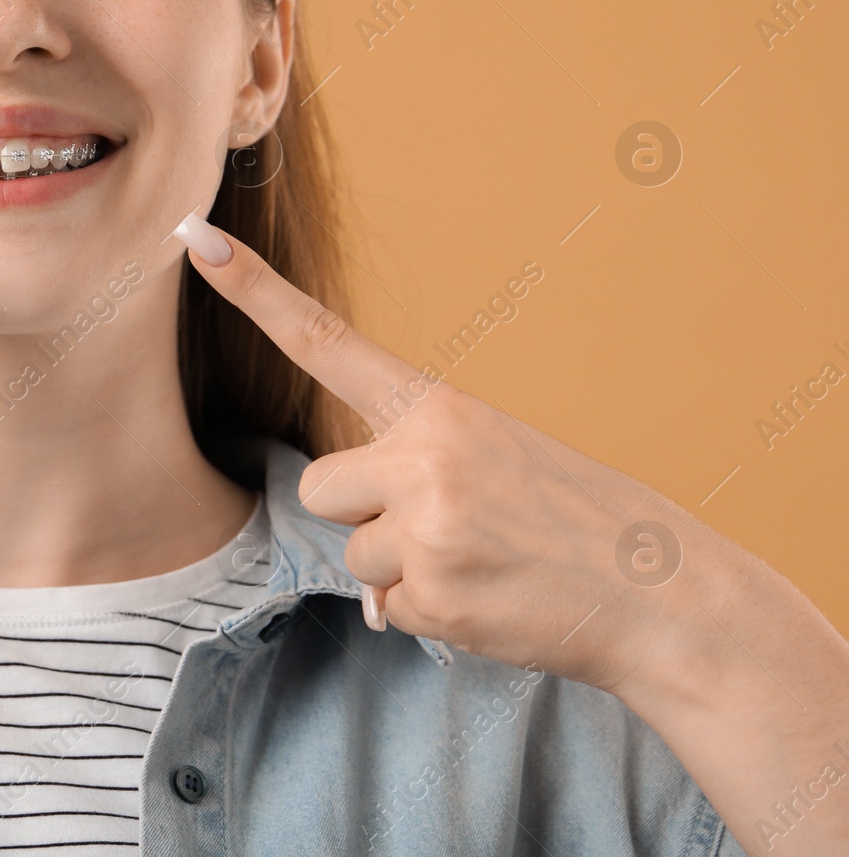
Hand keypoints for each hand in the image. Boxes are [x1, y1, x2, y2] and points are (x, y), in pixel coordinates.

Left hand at [169, 210, 722, 694]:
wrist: (662, 591)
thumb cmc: (571, 520)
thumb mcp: (498, 457)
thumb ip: (414, 474)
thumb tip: (369, 574)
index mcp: (439, 406)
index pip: (325, 340)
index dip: (254, 292)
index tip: (195, 240)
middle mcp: (423, 454)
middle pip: (320, 489)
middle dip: (361, 518)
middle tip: (449, 528)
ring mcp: (425, 524)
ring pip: (353, 558)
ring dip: (402, 574)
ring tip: (481, 565)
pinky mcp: (432, 592)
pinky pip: (387, 611)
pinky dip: (427, 617)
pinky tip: (488, 602)